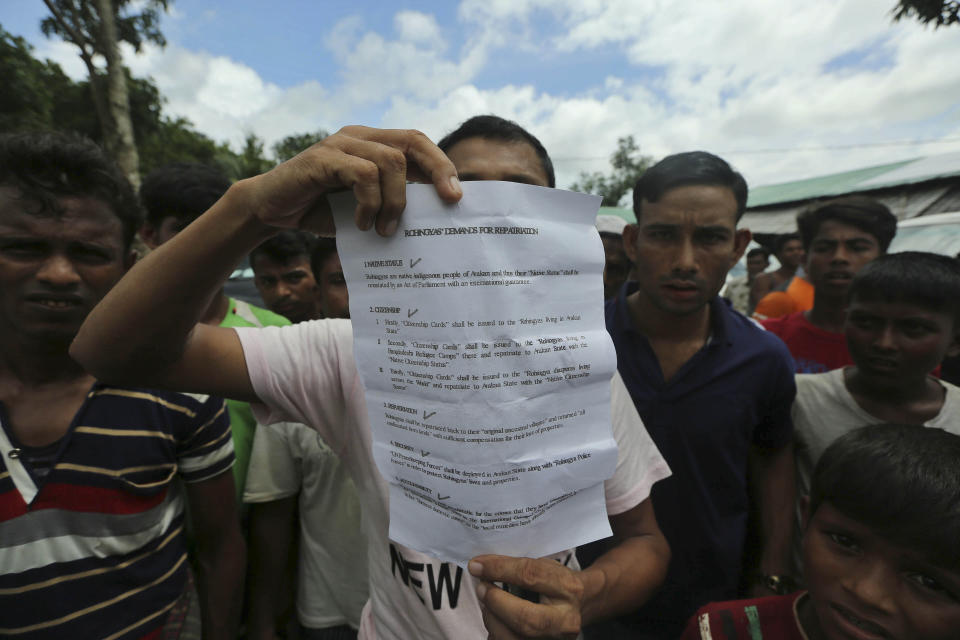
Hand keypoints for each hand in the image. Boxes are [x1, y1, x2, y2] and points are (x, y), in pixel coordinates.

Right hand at [243, 125, 462, 235]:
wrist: (272, 210)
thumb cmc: (321, 210)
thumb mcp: (365, 209)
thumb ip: (392, 206)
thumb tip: (432, 226)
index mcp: (374, 144)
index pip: (418, 143)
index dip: (442, 165)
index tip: (457, 197)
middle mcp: (360, 137)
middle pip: (412, 141)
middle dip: (438, 170)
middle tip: (448, 202)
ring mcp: (340, 144)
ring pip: (391, 161)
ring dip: (395, 201)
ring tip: (385, 230)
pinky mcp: (322, 158)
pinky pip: (362, 173)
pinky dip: (369, 202)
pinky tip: (361, 224)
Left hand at [470, 555, 584, 638]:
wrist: (578, 607)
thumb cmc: (555, 585)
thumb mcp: (545, 568)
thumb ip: (517, 567)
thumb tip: (480, 567)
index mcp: (567, 588)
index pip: (530, 576)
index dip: (499, 569)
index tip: (477, 565)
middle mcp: (565, 620)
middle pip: (526, 619)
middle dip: (497, 603)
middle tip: (481, 589)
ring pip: (514, 638)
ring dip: (492, 618)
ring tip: (488, 604)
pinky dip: (496, 632)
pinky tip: (496, 619)